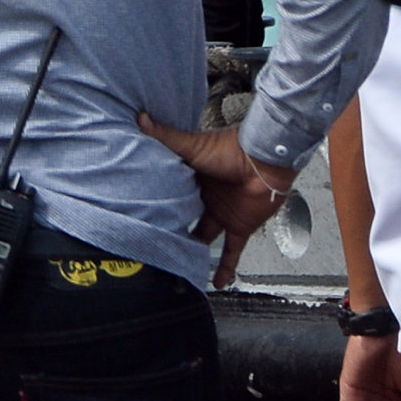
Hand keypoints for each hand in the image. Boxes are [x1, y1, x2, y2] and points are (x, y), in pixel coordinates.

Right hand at [138, 111, 294, 287]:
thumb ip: (165, 136)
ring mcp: (222, 213)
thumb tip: (140, 118)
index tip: (136, 211)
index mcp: (191, 177)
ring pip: (203, 236)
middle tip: (151, 240)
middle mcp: (205, 197)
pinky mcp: (239, 226)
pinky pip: (231, 251)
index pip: (169, 191)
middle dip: (171, 227)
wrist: (264, 161)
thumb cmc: (231, 149)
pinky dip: (225, 267)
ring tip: (175, 264)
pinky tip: (216, 282)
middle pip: (184, 216)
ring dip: (193, 249)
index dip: (155, 201)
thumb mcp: (191, 146)